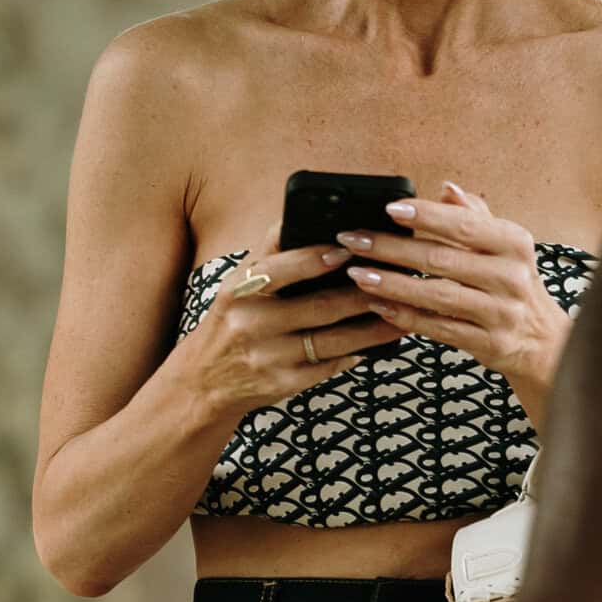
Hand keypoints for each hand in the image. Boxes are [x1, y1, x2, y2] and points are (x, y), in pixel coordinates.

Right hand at [172, 228, 398, 423]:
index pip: (279, 270)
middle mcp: (250, 324)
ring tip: (398, 312)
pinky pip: (328, 367)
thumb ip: (269, 255)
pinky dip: (354, 354)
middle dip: (361, 295)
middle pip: (318, 307)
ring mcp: (267, 358)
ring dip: (372, 328)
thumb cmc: (230, 321)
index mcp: (238, 291)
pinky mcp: (282, 385)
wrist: (202, 382)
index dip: (315, 259)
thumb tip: (296, 216)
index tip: (348, 248)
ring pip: (333, 341)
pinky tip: (375, 344)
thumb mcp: (236, 285)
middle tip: (395, 281)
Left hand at [339, 183, 570, 402]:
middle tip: (355, 240)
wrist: (543, 340)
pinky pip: (438, 328)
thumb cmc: (514, 282)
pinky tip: (378, 305)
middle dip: (391, 249)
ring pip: (436, 296)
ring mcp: (501, 313)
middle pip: (441, 260)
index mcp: (515, 244)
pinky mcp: (488, 343)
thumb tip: (446, 189)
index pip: (464, 225)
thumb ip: (475, 216)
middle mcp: (511, 277)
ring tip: (358, 273)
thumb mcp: (505, 245)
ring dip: (391, 284)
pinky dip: (405, 316)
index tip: (389, 209)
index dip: (425, 216)